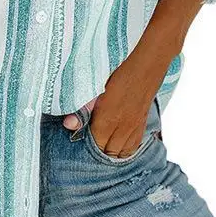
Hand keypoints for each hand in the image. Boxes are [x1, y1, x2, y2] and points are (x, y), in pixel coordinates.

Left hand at [63, 21, 183, 156]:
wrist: (147, 64)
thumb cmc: (119, 72)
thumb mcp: (96, 87)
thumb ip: (82, 108)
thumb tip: (68, 124)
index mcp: (108, 119)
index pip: (95, 145)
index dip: (86, 144)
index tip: (79, 138)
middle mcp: (123, 127)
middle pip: (108, 152)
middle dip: (97, 150)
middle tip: (88, 141)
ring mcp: (134, 127)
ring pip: (122, 152)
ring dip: (111, 151)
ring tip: (102, 145)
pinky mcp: (142, 123)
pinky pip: (134, 146)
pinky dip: (125, 149)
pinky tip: (118, 143)